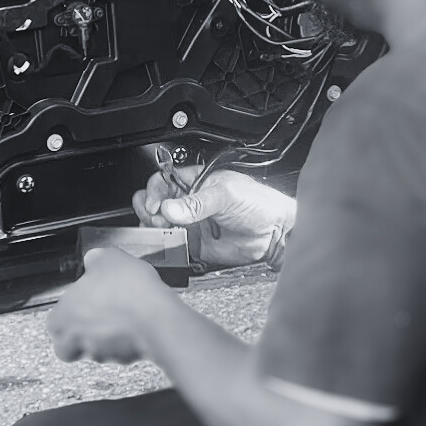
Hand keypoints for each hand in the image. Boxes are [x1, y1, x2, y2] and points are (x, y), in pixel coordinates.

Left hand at [47, 246, 171, 363]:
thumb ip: (95, 260)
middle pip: (69, 342)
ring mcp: (100, 353)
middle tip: (98, 314)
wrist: (156, 318)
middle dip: (83, 330)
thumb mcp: (109, 258)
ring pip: (94, 350)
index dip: (68, 311)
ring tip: (122, 317)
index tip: (83, 299)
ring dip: (105, 336)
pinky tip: (135, 326)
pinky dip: (126, 343)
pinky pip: (120, 354)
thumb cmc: (128, 292)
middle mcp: (76, 338)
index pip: (54, 321)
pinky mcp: (124, 360)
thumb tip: (94, 259)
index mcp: (62, 315)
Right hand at [132, 167, 294, 270]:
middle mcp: (189, 202)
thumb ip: (197, 203)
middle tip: (158, 216)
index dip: (155, 191)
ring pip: (159, 224)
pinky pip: (172, 245)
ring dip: (154, 227)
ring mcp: (190, 223)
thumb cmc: (259, 204)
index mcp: (195, 181)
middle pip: (155, 202)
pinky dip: (165, 245)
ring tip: (164, 229)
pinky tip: (170, 242)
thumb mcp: (227, 195)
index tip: (156, 202)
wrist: (276, 233)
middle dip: (149, 209)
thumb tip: (171, 208)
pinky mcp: (194, 244)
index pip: (163, 181)